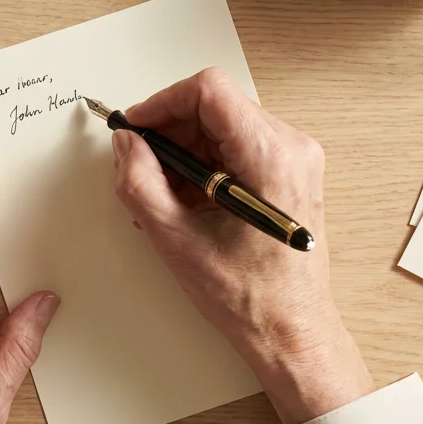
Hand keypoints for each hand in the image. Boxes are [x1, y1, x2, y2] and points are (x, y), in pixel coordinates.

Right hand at [111, 68, 372, 423]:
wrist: (292, 332)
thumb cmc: (250, 299)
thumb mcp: (177, 241)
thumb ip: (140, 183)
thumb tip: (126, 144)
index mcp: (270, 158)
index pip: (208, 91)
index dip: (162, 104)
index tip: (135, 130)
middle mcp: (291, 148)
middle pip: (215, 105)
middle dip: (170, 132)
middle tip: (140, 167)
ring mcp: (295, 159)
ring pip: (223, 125)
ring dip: (185, 151)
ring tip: (163, 196)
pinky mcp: (290, 173)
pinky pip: (237, 146)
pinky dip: (205, 164)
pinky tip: (187, 202)